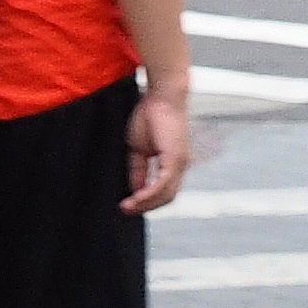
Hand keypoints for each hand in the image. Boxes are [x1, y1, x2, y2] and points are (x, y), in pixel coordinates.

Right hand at [121, 78, 190, 214]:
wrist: (163, 97)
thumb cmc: (151, 115)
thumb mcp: (138, 148)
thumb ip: (137, 169)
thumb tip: (135, 188)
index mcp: (173, 163)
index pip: (163, 190)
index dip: (146, 201)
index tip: (127, 206)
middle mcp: (181, 166)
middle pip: (167, 197)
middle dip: (146, 207)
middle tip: (126, 210)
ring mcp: (180, 163)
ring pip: (166, 195)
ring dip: (146, 204)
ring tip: (127, 207)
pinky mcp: (175, 159)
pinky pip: (162, 184)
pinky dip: (148, 194)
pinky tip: (135, 198)